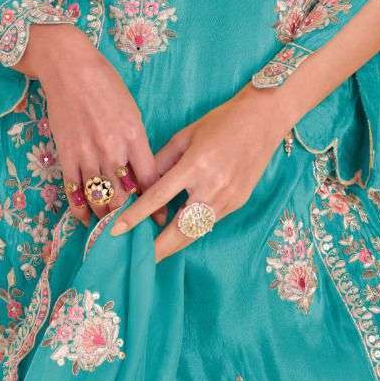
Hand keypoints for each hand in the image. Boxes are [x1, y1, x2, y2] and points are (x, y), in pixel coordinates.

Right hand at [20, 23, 167, 228]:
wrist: (70, 69)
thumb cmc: (106, 85)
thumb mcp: (131, 111)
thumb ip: (137, 143)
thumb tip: (142, 172)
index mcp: (134, 137)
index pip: (150, 181)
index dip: (156, 206)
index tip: (161, 221)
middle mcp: (112, 150)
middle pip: (125, 196)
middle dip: (132, 217)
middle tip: (137, 232)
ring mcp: (87, 154)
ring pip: (100, 198)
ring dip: (107, 217)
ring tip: (113, 230)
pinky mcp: (66, 155)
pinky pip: (74, 191)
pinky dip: (81, 209)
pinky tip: (87, 218)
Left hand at [108, 84, 288, 261]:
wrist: (263, 120)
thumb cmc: (221, 121)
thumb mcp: (185, 135)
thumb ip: (162, 161)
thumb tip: (143, 185)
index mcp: (195, 165)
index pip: (158, 198)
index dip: (135, 217)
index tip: (116, 231)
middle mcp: (212, 187)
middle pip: (179, 230)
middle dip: (157, 249)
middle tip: (137, 260)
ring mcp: (228, 198)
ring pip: (195, 233)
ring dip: (174, 245)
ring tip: (154, 253)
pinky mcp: (238, 203)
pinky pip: (209, 222)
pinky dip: (191, 230)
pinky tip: (177, 233)